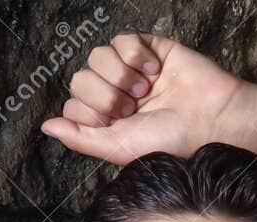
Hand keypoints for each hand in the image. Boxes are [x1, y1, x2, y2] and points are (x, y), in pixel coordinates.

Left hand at [39, 33, 252, 165]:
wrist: (210, 119)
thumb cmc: (170, 142)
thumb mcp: (118, 148)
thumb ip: (80, 137)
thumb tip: (46, 126)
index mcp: (108, 123)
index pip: (74, 105)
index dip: (91, 112)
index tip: (118, 123)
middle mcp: (116, 96)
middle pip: (81, 79)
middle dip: (105, 94)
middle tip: (132, 107)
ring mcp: (130, 72)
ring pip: (97, 56)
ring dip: (120, 74)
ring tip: (145, 89)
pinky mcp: (147, 49)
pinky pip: (121, 40)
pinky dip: (134, 54)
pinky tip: (154, 69)